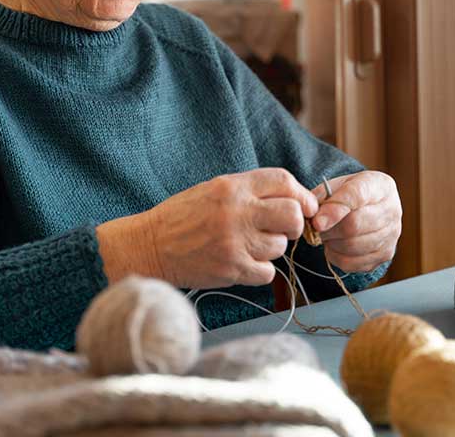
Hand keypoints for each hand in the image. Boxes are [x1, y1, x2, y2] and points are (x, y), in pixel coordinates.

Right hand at [97, 168, 317, 288]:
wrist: (150, 246)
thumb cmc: (183, 216)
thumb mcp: (214, 189)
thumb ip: (249, 191)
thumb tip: (292, 199)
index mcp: (232, 186)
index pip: (284, 181)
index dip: (301, 195)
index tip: (304, 206)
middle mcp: (237, 211)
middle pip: (292, 214)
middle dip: (294, 223)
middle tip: (281, 229)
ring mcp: (235, 242)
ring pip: (280, 246)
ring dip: (272, 248)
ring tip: (250, 245)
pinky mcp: (232, 269)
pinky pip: (268, 272)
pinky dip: (261, 270)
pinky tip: (244, 263)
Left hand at [309, 171, 401, 272]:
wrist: (368, 208)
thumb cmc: (348, 195)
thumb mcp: (334, 186)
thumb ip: (323, 198)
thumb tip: (317, 220)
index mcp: (380, 185)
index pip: (356, 196)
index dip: (334, 210)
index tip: (317, 222)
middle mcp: (392, 209)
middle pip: (355, 225)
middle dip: (329, 229)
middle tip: (318, 228)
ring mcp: (392, 234)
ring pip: (353, 246)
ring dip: (332, 243)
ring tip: (327, 234)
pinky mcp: (385, 254)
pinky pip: (353, 263)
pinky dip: (336, 256)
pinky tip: (335, 246)